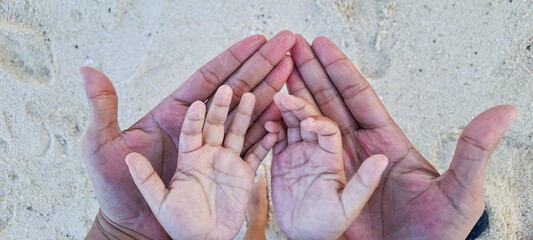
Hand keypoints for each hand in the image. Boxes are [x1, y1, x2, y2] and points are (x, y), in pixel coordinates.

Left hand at [81, 31, 294, 238]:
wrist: (135, 232)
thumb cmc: (115, 192)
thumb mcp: (100, 147)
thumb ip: (103, 109)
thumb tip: (87, 70)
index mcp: (176, 117)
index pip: (209, 79)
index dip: (234, 59)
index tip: (256, 41)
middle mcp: (203, 130)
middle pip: (237, 91)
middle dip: (261, 66)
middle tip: (285, 44)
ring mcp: (219, 151)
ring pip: (251, 115)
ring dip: (272, 92)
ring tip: (290, 72)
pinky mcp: (232, 173)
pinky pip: (256, 149)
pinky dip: (271, 133)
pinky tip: (285, 115)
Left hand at [125, 86, 277, 238]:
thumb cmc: (168, 221)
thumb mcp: (154, 201)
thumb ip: (144, 178)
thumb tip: (130, 157)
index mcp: (186, 153)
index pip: (191, 125)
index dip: (196, 114)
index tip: (201, 102)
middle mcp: (207, 152)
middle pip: (217, 122)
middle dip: (225, 103)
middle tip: (232, 86)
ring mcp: (226, 162)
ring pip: (239, 132)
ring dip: (247, 114)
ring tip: (256, 94)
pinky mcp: (242, 175)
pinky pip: (256, 155)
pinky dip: (265, 142)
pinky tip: (274, 128)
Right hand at [270, 92, 387, 239]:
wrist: (306, 236)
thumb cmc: (329, 225)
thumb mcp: (349, 207)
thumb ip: (364, 184)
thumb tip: (382, 160)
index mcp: (333, 157)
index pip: (329, 129)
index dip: (319, 121)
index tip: (307, 122)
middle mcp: (317, 150)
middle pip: (308, 119)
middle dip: (298, 105)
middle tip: (284, 96)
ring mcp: (299, 153)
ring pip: (291, 124)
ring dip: (283, 111)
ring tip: (273, 101)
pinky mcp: (282, 159)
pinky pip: (276, 138)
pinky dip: (271, 128)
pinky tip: (266, 123)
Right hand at [288, 35, 517, 238]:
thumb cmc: (433, 236)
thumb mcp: (460, 193)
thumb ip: (473, 151)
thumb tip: (504, 111)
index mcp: (386, 142)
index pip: (358, 96)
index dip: (338, 69)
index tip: (321, 46)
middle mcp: (359, 149)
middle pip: (329, 101)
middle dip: (310, 73)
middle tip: (293, 48)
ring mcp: (337, 166)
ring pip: (309, 121)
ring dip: (292, 95)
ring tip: (277, 72)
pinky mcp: (320, 184)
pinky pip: (296, 152)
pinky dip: (281, 131)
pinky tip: (268, 114)